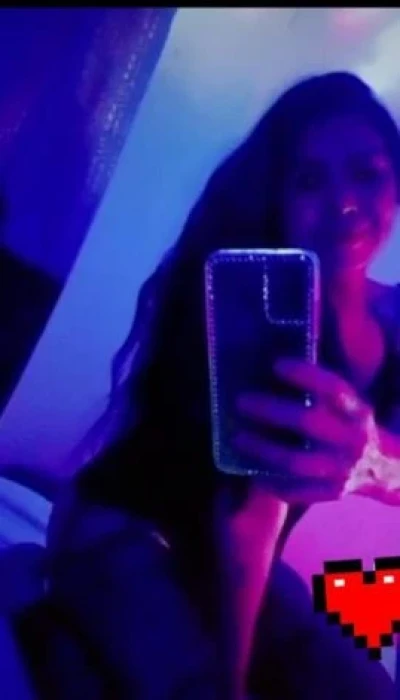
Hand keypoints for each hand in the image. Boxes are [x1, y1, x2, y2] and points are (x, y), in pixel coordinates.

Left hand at [234, 358, 372, 504]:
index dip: (305, 375)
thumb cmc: (347, 427)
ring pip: (295, 461)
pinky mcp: (330, 493)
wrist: (378, 469)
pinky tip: (251, 468)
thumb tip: (272, 370)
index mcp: (357, 412)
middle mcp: (353, 439)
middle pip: (308, 422)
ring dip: (262, 448)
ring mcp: (342, 469)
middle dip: (270, 410)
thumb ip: (320, 392)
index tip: (276, 365)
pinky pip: (294, 490)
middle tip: (241, 402)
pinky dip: (270, 480)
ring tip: (238, 438)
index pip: (333, 389)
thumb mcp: (347, 406)